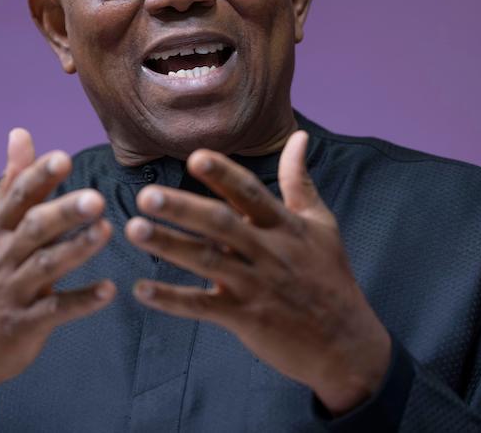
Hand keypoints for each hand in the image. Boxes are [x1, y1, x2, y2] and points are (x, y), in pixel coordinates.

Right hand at [0, 128, 115, 432]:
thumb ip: (14, 181)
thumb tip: (21, 132)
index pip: (18, 195)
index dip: (40, 176)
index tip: (64, 157)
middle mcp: (2, 255)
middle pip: (34, 228)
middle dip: (64, 212)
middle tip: (96, 199)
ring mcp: (13, 290)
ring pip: (46, 265)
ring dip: (77, 249)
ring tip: (107, 231)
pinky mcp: (26, 323)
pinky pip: (56, 310)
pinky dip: (82, 301)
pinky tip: (109, 291)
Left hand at [124, 130, 390, 414]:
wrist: (347, 344)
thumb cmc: (330, 278)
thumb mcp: (321, 224)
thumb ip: (300, 181)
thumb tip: (299, 137)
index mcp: (285, 226)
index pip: (250, 193)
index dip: (224, 174)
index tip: (195, 157)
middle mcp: (269, 252)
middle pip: (221, 225)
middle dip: (183, 209)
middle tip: (147, 195)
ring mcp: (256, 286)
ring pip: (206, 262)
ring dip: (168, 245)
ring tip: (133, 230)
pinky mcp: (245, 318)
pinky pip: (202, 307)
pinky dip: (171, 299)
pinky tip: (141, 289)